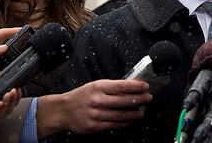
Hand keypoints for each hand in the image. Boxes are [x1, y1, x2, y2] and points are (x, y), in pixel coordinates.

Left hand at [0, 27, 19, 88]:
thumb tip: (4, 49)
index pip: (3, 34)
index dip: (13, 31)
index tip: (25, 29)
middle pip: (6, 50)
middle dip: (15, 50)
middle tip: (23, 50)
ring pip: (3, 64)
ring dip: (8, 64)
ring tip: (12, 64)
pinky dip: (0, 76)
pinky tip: (1, 74)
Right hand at [37, 79, 151, 136]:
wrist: (63, 110)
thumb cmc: (81, 96)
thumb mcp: (95, 86)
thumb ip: (112, 87)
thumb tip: (132, 86)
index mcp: (98, 87)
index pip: (122, 85)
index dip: (136, 86)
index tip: (146, 86)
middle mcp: (97, 100)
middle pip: (124, 100)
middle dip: (139, 99)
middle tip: (148, 98)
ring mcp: (95, 114)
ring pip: (120, 114)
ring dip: (134, 113)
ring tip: (142, 112)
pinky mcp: (93, 126)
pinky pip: (113, 124)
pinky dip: (123, 122)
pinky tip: (130, 120)